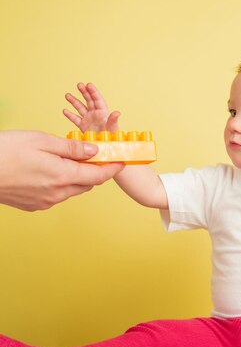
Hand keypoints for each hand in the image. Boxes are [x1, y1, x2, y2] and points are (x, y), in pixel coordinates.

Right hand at [0, 130, 124, 210]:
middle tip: (96, 156)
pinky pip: (56, 195)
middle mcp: (56, 194)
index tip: (122, 161)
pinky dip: (60, 184)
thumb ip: (70, 148)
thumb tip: (93, 152)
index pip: (97, 176)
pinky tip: (50, 171)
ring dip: (76, 177)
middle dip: (94, 171)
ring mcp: (44, 202)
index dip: (112, 168)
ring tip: (70, 160)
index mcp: (61, 176)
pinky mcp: (33, 206)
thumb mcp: (40, 141)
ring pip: (71, 190)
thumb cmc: (5, 151)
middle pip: (86, 184)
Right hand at [63, 82, 120, 132]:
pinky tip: (64, 110)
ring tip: (67, 95)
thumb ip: (113, 120)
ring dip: (74, 101)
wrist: (106, 147)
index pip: (98, 99)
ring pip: (80, 108)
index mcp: (103, 112)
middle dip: (84, 92)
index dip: (93, 92)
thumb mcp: (113, 128)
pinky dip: (70, 115)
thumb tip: (117, 112)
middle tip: (79, 85)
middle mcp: (95, 114)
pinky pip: (75, 119)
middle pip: (89, 100)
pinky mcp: (83, 126)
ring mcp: (88, 119)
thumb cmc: (112, 137)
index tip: (88, 84)